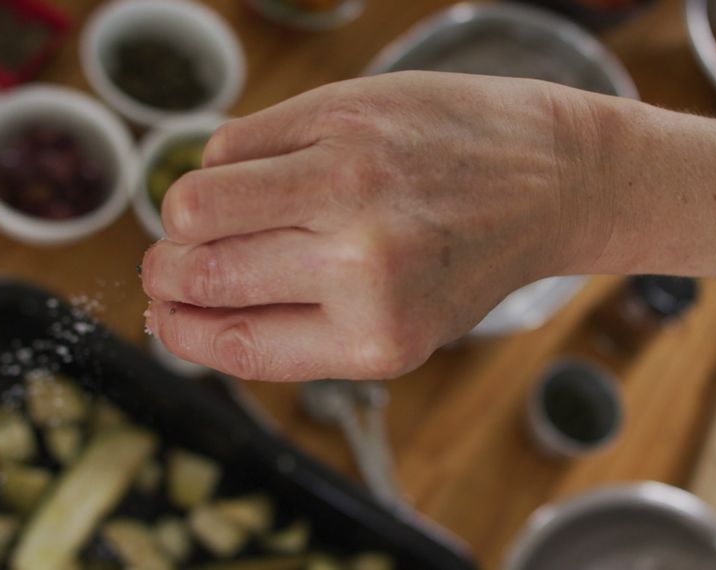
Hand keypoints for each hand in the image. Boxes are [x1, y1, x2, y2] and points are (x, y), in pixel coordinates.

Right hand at [141, 72, 613, 380]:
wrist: (550, 176)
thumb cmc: (472, 254)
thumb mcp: (403, 327)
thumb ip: (302, 331)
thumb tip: (185, 316)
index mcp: (374, 338)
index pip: (232, 344)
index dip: (179, 333)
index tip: (165, 318)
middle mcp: (359, 266)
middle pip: (199, 273)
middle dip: (167, 273)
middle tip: (172, 263)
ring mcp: (349, 183)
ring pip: (195, 203)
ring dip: (184, 216)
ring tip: (208, 216)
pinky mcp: (344, 116)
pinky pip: (232, 143)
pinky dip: (230, 161)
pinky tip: (266, 169)